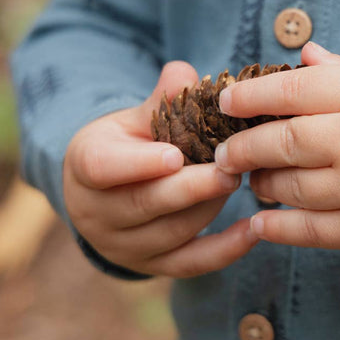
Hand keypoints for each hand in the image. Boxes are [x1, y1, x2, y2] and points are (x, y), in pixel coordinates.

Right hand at [63, 61, 258, 276]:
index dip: (139, 164)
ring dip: (210, 206)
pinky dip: (225, 250)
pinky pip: (191, 264)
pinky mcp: (153, 266)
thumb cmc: (125, 142)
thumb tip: (184, 73)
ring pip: (173, 232)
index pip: (104, 167)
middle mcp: (97, 212)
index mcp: (86, 164)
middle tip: (228, 168)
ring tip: (240, 178)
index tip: (175, 156)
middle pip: (145, 204)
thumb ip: (160, 99)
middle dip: (191, 188)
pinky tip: (254, 230)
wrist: (104, 190)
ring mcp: (124, 246)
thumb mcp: (132, 117)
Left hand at [214, 43, 339, 256]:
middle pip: (280, 141)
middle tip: (225, 148)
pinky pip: (310, 231)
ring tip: (250, 177)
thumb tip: (306, 58)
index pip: (290, 90)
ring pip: (288, 187)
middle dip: (242, 144)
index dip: (249, 95)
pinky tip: (261, 221)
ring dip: (259, 182)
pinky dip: (277, 227)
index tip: (226, 99)